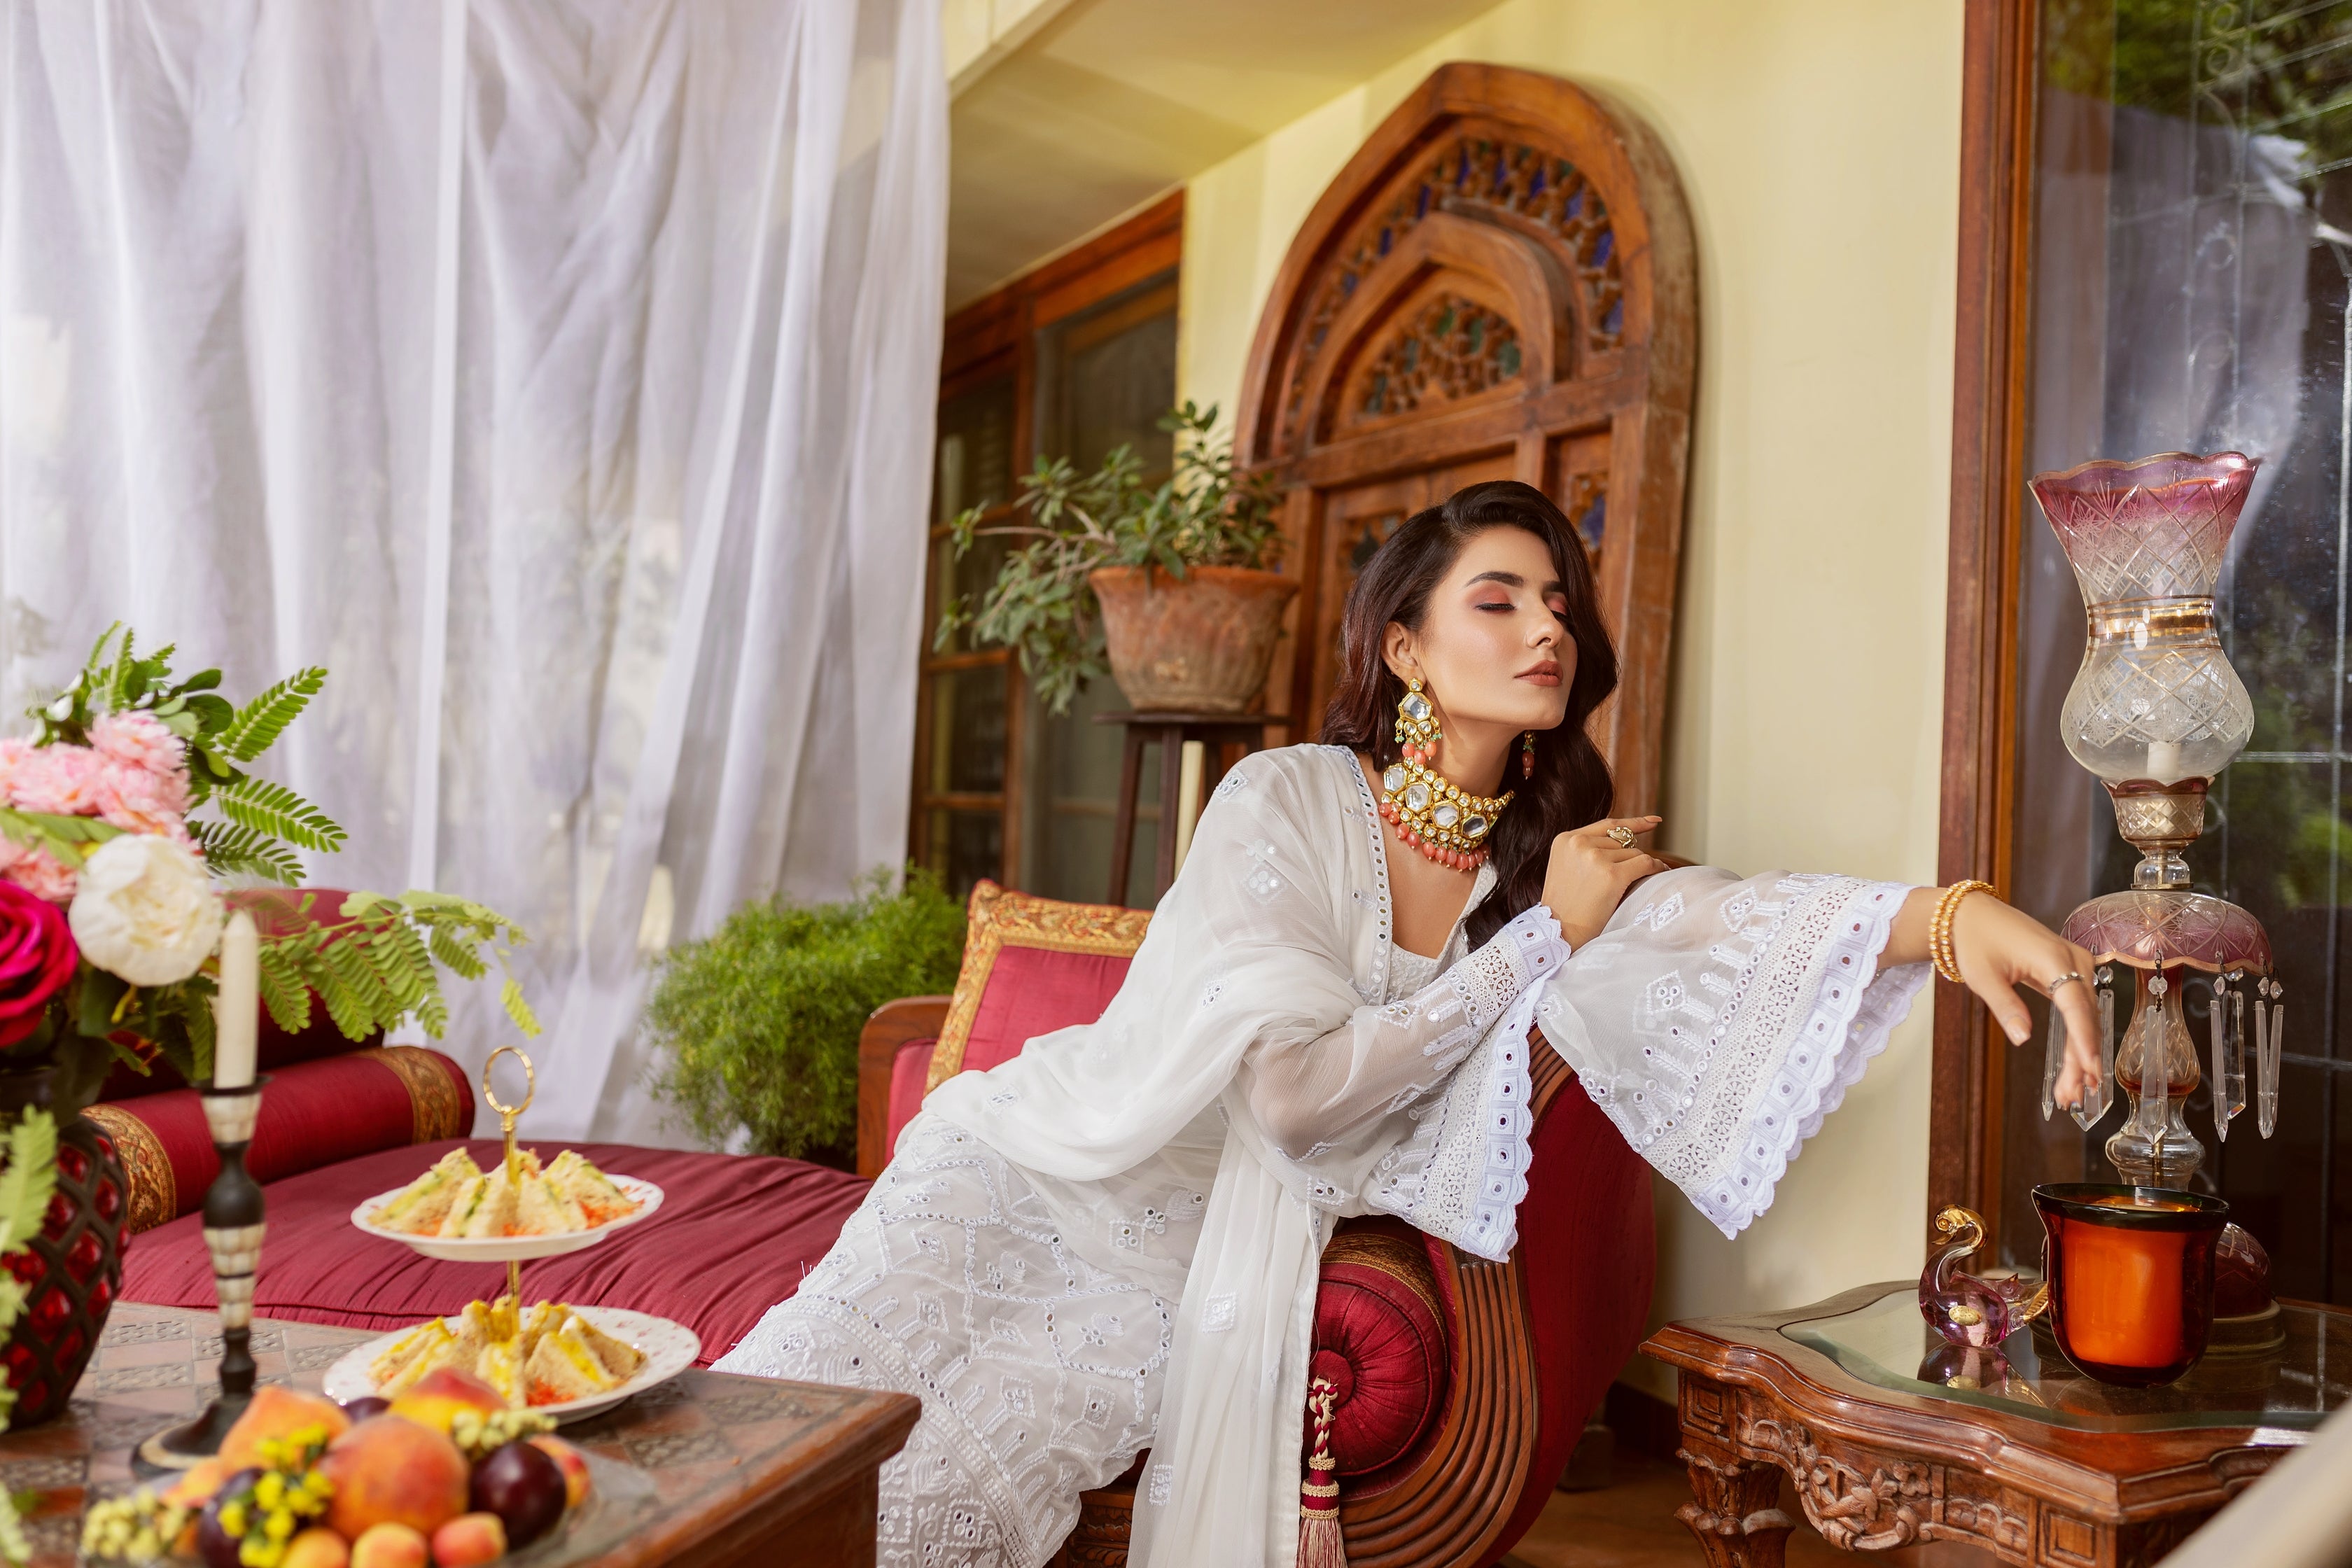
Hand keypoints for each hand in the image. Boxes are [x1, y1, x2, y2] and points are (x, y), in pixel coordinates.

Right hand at [1540, 816, 1667, 948]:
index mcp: (1565, 840)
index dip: (1633, 823)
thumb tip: (1625, 842)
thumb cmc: (1564, 908)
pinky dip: (1656, 868)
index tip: (1653, 822)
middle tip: (1627, 880)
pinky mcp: (1611, 874)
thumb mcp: (1565, 868)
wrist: (1559, 932)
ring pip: (1634, 853)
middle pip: (1622, 841)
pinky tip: (1661, 873)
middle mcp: (1579, 843)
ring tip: (1631, 887)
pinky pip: (1646, 863)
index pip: (1607, 825)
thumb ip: (1585, 851)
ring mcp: (1595, 857)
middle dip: (1629, 859)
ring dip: (1638, 868)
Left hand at [1904, 889, 2101, 1111]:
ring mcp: (2075, 965)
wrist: (1973, 915)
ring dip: (2080, 1054)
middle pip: (2085, 1017)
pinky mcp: (2069, 971)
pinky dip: (2076, 1037)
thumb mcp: (1983, 977)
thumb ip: (2005, 1007)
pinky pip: (2078, 1008)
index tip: (2090, 1069)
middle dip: (2081, 1059)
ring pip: (2086, 1017)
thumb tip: (2023, 1039)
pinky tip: (2074, 1065)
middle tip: (2073, 1097)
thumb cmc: (1975, 941)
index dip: (2084, 1040)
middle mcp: (2073, 960)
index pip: (2076, 1005)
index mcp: (2054, 959)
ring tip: (2072, 1092)